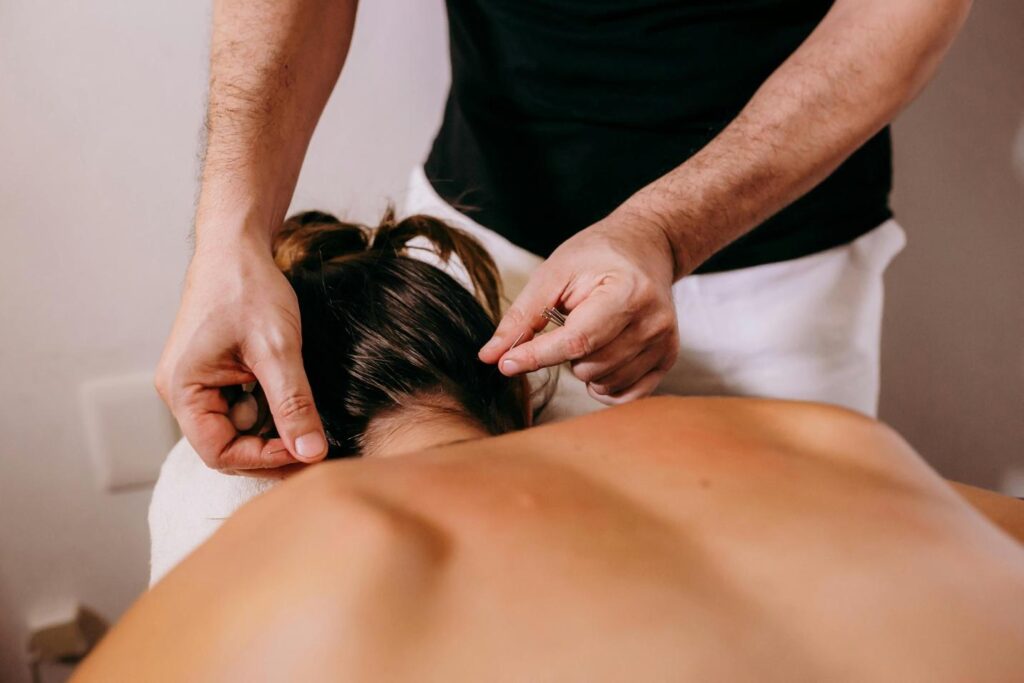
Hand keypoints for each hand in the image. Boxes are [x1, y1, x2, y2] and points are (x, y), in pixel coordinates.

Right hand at [156, 235, 327, 470]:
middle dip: (270, 450)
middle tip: (314, 447)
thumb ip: (294, 403)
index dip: (264, 459)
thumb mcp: (278, 349)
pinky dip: (267, 410)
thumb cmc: (248, 288)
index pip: (219, 452)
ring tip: (307, 422)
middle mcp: (182, 391)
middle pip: (225, 446)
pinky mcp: (213, 373)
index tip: (307, 451)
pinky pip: (238, 407)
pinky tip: (291, 400)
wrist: (237, 246)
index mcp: (183, 389)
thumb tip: (312, 453)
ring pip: (236, 428)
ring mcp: (197, 382)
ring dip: (271, 431)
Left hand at [478, 210, 679, 404]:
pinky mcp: (668, 358)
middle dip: (565, 354)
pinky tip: (602, 357)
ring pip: (604, 383)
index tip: (505, 365)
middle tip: (573, 320)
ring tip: (592, 331)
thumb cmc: (595, 256)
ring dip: (585, 366)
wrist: (646, 247)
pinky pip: (626, 395)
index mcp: (626, 293)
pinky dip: (605, 384)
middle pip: (588, 366)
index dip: (537, 356)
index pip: (576, 340)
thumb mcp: (553, 273)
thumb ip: (523, 316)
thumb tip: (491, 357)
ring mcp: (664, 342)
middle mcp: (652, 321)